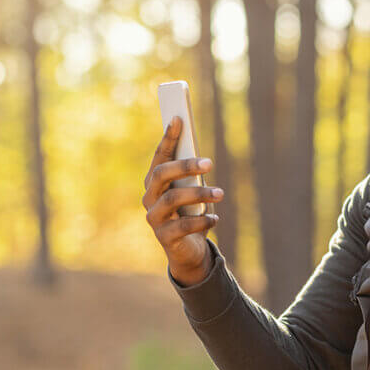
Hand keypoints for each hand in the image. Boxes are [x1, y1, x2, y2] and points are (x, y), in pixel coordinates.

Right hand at [142, 116, 224, 285]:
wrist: (188, 251)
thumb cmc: (190, 214)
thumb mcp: (192, 193)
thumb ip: (192, 177)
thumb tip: (202, 159)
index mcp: (155, 182)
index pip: (159, 156)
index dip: (167, 138)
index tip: (178, 119)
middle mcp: (149, 197)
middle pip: (162, 174)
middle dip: (185, 165)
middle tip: (210, 162)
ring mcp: (154, 218)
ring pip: (172, 199)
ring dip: (199, 193)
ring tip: (220, 193)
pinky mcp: (163, 237)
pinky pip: (182, 226)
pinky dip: (202, 221)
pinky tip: (216, 218)